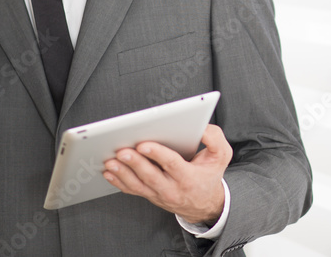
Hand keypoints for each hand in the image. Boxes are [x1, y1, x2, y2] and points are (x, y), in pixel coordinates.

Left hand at [103, 124, 232, 224]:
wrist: (205, 203)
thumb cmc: (210, 174)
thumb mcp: (222, 155)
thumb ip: (214, 138)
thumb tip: (201, 126)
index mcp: (189, 177)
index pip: (172, 164)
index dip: (157, 154)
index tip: (143, 144)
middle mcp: (173, 188)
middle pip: (151, 176)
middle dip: (135, 163)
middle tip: (121, 151)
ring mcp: (160, 194)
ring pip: (138, 185)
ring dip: (123, 173)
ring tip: (110, 161)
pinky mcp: (150, 195)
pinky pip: (133, 190)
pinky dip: (119, 182)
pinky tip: (109, 172)